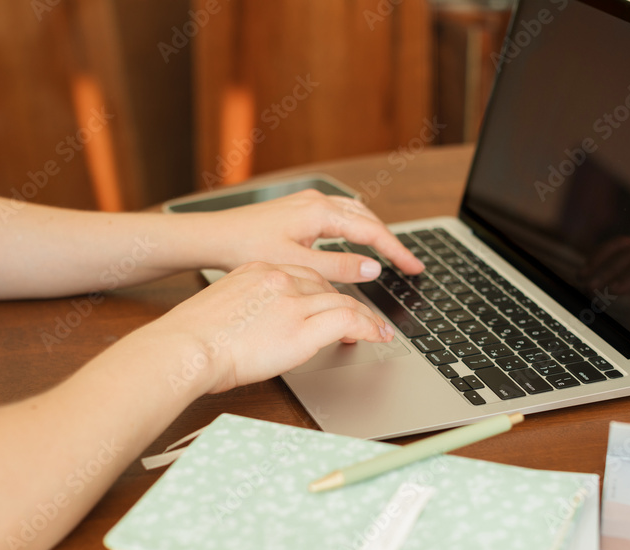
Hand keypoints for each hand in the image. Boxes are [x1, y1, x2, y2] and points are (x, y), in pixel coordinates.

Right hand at [151, 261, 394, 393]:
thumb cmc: (192, 339)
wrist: (186, 347)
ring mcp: (292, 301)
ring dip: (365, 318)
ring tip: (377, 331)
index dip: (325, 293)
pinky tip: (376, 336)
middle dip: (349, 304)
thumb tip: (260, 327)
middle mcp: (278, 278)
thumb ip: (248, 309)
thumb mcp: (222, 310)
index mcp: (258, 270)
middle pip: (327, 287)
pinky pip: (349, 320)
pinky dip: (369, 328)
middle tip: (363, 322)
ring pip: (344, 301)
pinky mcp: (303, 326)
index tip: (334, 305)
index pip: (304, 275)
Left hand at [198, 189, 424, 281]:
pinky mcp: (300, 209)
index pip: (372, 231)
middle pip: (368, 219)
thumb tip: (372, 268)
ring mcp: (308, 202)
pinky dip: (357, 227)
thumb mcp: (297, 263)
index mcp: (320, 212)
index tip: (414, 267)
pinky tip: (357, 238)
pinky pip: (340, 214)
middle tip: (409, 264)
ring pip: (355, 214)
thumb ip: (337, 267)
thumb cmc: (246, 247)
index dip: (397, 251)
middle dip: (391, 241)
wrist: (215, 235)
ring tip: (390, 253)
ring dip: (375, 232)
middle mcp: (317, 201)